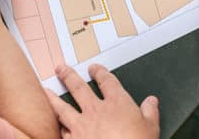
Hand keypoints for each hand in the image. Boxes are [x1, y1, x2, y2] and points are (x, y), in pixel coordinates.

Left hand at [45, 65, 159, 138]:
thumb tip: (152, 102)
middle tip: (61, 68)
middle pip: (78, 88)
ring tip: (46, 90)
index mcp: (117, 104)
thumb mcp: (151, 128)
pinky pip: (62, 131)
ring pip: (62, 107)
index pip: (107, 82)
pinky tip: (55, 124)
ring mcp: (81, 126)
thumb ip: (150, 112)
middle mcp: (96, 110)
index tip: (94, 69)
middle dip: (69, 76)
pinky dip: (58, 126)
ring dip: (53, 98)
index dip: (100, 73)